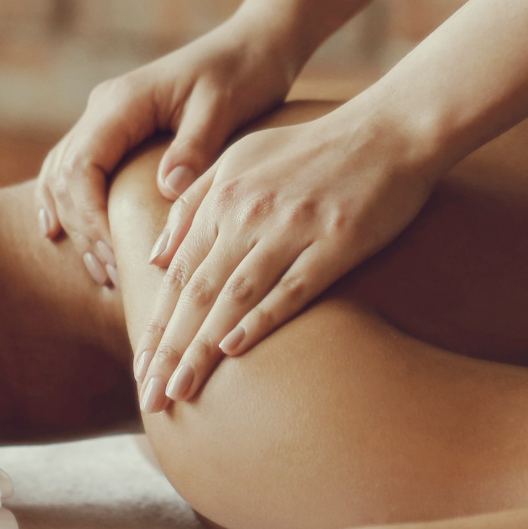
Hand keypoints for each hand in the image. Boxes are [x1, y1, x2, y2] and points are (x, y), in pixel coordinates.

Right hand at [36, 17, 297, 287]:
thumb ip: (193, 147)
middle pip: (64, 177)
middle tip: (113, 275)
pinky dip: (70, 206)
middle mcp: (103, 109)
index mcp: (122, 102)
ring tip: (103, 271)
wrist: (255, 43)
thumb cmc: (244, 71)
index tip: (116, 255)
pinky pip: (76, 172)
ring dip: (75, 224)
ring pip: (61, 176)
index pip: (80, 167)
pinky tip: (71, 238)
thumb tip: (166, 189)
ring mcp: (105, 118)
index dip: (89, 217)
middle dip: (82, 230)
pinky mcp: (116, 131)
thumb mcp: (223, 106)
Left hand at [136, 101, 438, 410]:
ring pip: (235, 297)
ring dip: (203, 348)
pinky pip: (293, 287)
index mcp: (223, 199)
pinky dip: (262, 319)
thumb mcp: (238, 159)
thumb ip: (191, 205)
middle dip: (169, 350)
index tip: (139, 370)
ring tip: (181, 390)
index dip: (156, 326)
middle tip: (151, 398)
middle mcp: (249, 215)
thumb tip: (155, 259)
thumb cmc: (310, 149)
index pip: (177, 276)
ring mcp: (292, 228)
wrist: (388, 129)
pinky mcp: (337, 241)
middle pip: (198, 293)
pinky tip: (235, 352)